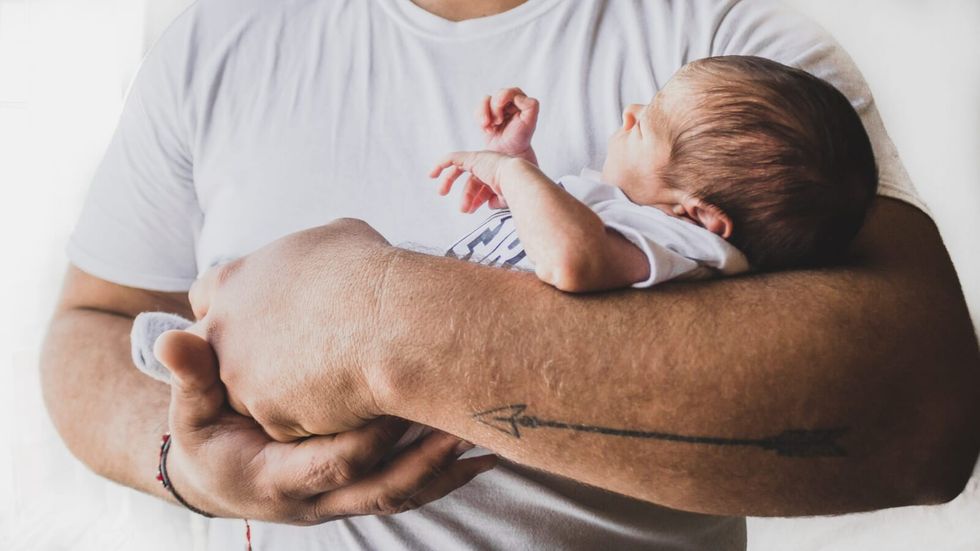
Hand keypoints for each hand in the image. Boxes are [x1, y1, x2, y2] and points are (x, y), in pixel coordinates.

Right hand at [154, 329, 495, 522]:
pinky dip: (447, 473)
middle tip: (464, 422)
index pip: (332, 461)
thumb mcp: (188, 411)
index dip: (367, 435)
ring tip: (489, 436)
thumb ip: (191, 376)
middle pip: (382, 488)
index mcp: (276, 478)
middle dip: (426, 459)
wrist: (217, 476)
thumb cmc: (206, 436)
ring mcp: (344, 498)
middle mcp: (317, 499)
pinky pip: (411, 488)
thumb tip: (175, 339)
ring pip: (404, 494)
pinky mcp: (362, 489)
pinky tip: (483, 449)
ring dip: (448, 468)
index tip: (399, 397)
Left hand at [187, 218, 396, 440]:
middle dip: (247, 356)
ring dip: (280, 392)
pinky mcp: (269, 417)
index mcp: (234, 280)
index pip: (205, 296)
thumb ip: (307, 255)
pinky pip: (286, 424)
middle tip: (294, 356)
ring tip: (329, 379)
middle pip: (220, 352)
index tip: (260, 317)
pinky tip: (343, 401)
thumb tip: (325, 258)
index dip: (233, 308)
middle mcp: (224, 330)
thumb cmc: (368, 272)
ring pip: (250, 395)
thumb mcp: (334, 237)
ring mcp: (242, 377)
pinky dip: (311, 417)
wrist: (391, 322)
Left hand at [430, 150, 517, 212]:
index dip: (477, 199)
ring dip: (449, 181)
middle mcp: (490, 165)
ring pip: (460, 169)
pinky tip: (432, 174)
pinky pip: (452, 158)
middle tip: (461, 209)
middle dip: (466, 194)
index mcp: (499, 175)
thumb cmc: (517, 192)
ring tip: (442, 193)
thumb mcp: (506, 199)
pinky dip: (441, 164)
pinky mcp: (472, 157)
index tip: (470, 210)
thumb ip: (497, 200)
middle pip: (473, 180)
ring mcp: (481, 160)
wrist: (518, 181)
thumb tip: (489, 205)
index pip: (484, 187)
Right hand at [477, 87, 538, 161]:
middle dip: (495, 108)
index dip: (504, 96)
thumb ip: (531, 105)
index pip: (512, 91)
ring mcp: (496, 108)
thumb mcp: (530, 122)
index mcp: (521, 101)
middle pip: (497, 94)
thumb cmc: (520, 137)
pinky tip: (487, 129)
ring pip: (485, 100)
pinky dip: (480, 119)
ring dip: (485, 113)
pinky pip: (478, 110)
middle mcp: (508, 102)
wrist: (508, 152)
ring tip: (491, 126)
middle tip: (498, 121)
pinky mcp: (485, 115)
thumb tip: (518, 97)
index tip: (500, 104)